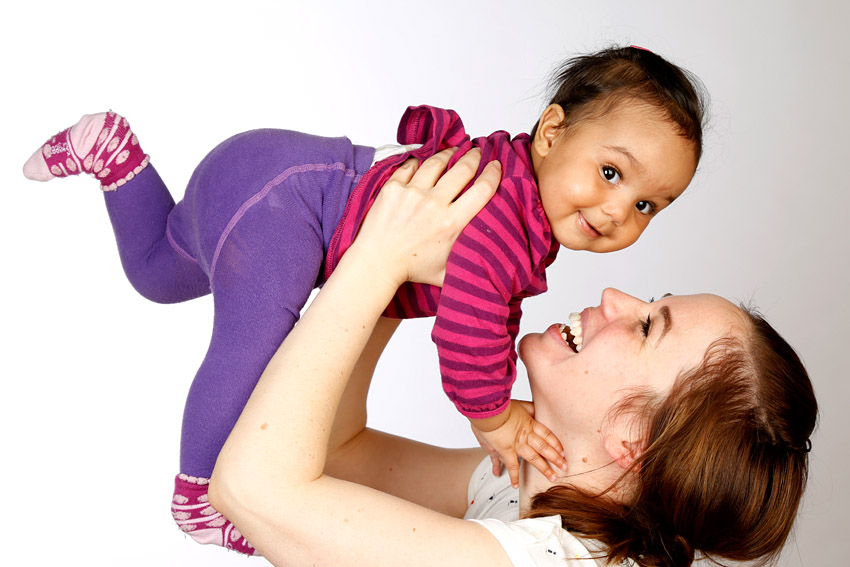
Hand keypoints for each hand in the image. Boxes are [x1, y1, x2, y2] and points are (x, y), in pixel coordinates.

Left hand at [350, 148, 500, 288]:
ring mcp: (412, 193)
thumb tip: (492, 258)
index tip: (496, 166)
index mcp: (452, 223)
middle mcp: (433, 204)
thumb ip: (470, 261)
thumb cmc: (410, 268)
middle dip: (474, 156)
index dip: (493, 173)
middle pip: (462, 168)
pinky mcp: (393, 188)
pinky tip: (424, 161)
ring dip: (448, 153)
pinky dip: (419, 162)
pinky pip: (409, 166)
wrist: (377, 263)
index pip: (482, 189)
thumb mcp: (449, 270)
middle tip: (477, 151)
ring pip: (436, 162)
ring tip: (454, 150)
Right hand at [470, 400, 565, 488]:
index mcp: (529, 423)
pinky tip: (516, 485)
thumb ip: (528, 407)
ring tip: (553, 477)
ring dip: (544, 469)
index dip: (556, 443)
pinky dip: (513, 476)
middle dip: (556, 458)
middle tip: (565, 466)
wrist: (489, 410)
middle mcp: (526, 435)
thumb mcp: (518, 404)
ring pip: (534, 458)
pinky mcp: (506, 450)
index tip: (563, 451)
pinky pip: (512, 466)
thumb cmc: (501, 406)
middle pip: (545, 448)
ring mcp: (517, 444)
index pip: (547, 435)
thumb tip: (537, 407)